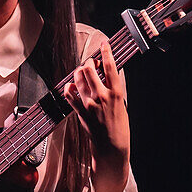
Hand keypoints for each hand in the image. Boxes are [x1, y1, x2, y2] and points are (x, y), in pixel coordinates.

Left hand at [63, 41, 131, 191]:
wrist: (112, 147)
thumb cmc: (120, 127)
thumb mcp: (122, 105)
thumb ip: (113, 90)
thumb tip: (104, 75)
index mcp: (116, 94)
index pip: (111, 67)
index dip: (107, 53)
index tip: (104, 44)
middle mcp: (102, 97)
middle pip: (90, 70)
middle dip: (88, 62)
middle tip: (90, 63)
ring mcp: (90, 104)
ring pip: (79, 79)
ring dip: (79, 72)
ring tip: (82, 73)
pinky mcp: (80, 112)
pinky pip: (69, 95)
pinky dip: (69, 87)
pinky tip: (72, 86)